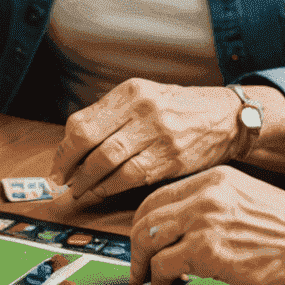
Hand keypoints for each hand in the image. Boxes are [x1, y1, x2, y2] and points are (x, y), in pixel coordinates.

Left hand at [51, 81, 247, 206]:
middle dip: (69, 166)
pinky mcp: (171, 158)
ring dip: (87, 181)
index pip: (82, 121)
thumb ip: (114, 116)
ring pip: (107, 160)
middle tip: (62, 182)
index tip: (57, 165)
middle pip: (89, 140)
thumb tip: (74, 145)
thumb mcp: (146, 98)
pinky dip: (110, 187)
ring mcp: (157, 133)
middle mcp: (142, 108)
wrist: (227, 117)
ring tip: (79, 191)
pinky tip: (103, 192)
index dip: (64, 148)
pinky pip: (130, 176)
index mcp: (130, 91)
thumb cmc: (182, 110)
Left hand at [128, 166, 284, 284]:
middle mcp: (204, 194)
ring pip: (148, 239)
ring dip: (142, 265)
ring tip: (147, 281)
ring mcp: (204, 221)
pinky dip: (158, 281)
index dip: (144, 222)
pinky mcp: (207, 251)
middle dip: (135, 245)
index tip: (141, 240)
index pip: (159, 196)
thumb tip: (183, 229)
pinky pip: (164, 265)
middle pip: (146, 216)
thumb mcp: (246, 198)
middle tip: (138, 266)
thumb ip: (213, 205)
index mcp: (213, 178)